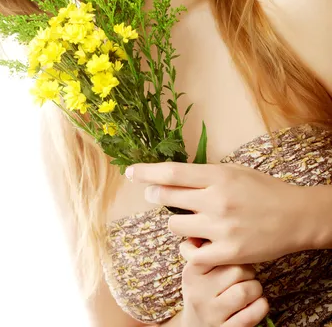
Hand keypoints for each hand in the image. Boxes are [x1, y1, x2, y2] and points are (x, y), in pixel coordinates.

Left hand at [127, 160, 305, 265]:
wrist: (295, 217)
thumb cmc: (263, 190)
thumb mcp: (234, 171)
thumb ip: (205, 174)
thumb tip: (173, 176)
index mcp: (218, 176)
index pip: (172, 172)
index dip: (147, 172)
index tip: (131, 172)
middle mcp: (216, 200)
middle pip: (167, 197)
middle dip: (154, 195)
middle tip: (152, 194)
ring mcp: (221, 228)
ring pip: (175, 226)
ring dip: (176, 222)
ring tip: (188, 220)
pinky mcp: (228, 253)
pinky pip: (192, 254)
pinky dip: (189, 248)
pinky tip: (195, 242)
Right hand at [179, 238, 268, 326]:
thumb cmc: (202, 291)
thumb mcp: (195, 270)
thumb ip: (202, 247)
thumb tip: (210, 216)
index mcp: (191, 272)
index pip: (219, 252)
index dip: (235, 251)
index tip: (236, 253)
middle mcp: (199, 292)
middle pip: (237, 269)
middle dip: (249, 270)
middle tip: (247, 273)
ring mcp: (212, 314)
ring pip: (247, 290)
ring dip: (256, 288)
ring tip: (252, 287)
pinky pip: (253, 313)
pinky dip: (261, 305)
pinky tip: (257, 303)